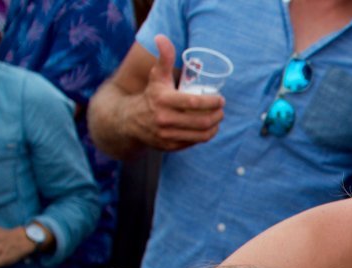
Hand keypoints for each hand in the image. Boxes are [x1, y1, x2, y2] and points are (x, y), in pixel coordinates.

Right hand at [140, 34, 224, 150]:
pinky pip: (193, 143)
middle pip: (201, 121)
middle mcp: (164, 119)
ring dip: (214, 128)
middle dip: (217, 116)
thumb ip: (163, 57)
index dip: (212, 102)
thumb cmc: (150, 95)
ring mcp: (167, 135)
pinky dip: (204, 136)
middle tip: (221, 111)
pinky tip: (208, 129)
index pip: (194, 102)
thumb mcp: (156, 76)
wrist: (129, 121)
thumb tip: (161, 37)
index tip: (220, 99)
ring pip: (200, 135)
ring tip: (217, 120)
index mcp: (163, 100)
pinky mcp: (169, 147)